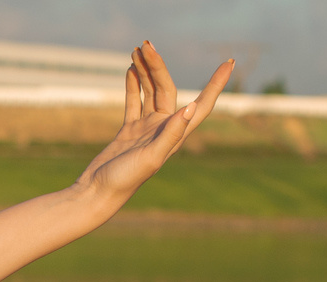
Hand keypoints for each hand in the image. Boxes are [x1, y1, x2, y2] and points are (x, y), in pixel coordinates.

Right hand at [77, 42, 232, 203]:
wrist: (98, 192)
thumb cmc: (124, 180)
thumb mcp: (151, 158)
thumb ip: (170, 134)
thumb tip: (189, 108)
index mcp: (175, 135)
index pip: (201, 104)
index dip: (216, 84)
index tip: (228, 63)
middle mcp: (164, 129)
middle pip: (166, 88)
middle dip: (158, 65)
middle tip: (145, 44)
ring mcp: (146, 129)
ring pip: (150, 91)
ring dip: (146, 71)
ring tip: (137, 49)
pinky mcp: (129, 130)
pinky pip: (135, 102)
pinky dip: (134, 84)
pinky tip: (131, 69)